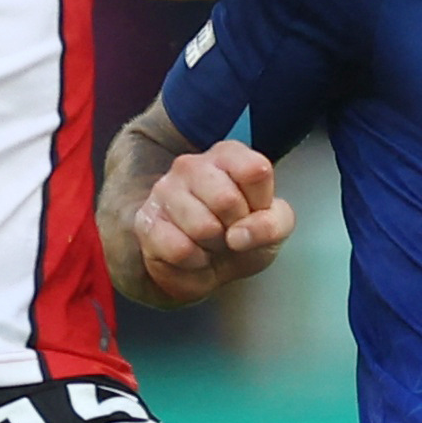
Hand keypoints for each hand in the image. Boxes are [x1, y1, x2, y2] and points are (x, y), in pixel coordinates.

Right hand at [128, 139, 294, 305]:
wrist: (206, 267)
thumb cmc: (241, 235)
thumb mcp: (275, 228)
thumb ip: (273, 224)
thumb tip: (240, 235)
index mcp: (228, 155)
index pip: (255, 171)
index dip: (261, 204)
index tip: (253, 212)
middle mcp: (192, 165)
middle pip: (227, 200)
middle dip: (235, 229)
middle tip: (229, 231)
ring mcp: (164, 190)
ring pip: (203, 228)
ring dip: (213, 247)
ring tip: (210, 242)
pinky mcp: (146, 221)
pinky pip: (180, 249)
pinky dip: (194, 262)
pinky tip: (193, 253)